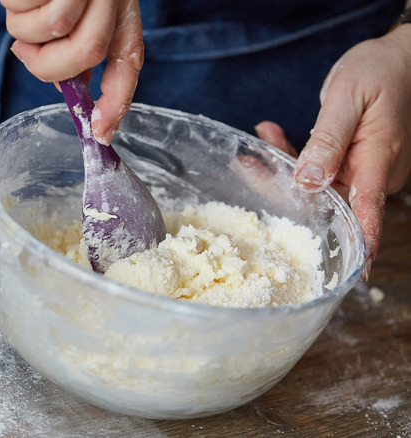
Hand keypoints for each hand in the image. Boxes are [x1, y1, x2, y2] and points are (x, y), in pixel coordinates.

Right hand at [3, 0, 143, 143]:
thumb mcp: (77, 16)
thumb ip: (79, 48)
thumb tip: (60, 86)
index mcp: (119, 6)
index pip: (128, 58)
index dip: (116, 100)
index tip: (100, 133)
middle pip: (86, 51)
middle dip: (51, 62)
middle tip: (30, 49)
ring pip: (49, 29)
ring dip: (27, 30)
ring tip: (31, 7)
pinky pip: (24, 9)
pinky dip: (15, 7)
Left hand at [256, 25, 410, 279]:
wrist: (397, 57)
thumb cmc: (378, 71)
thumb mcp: (349, 98)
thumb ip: (328, 139)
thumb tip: (308, 180)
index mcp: (378, 160)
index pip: (365, 210)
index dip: (355, 242)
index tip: (347, 271)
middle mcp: (372, 172)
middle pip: (324, 198)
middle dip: (281, 187)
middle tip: (248, 165)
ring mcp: (362, 170)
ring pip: (314, 185)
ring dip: (282, 166)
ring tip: (258, 140)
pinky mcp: (351, 164)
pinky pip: (317, 169)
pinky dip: (293, 156)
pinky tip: (271, 136)